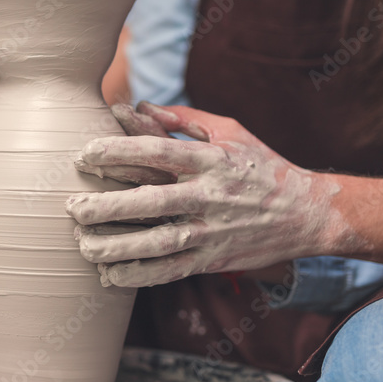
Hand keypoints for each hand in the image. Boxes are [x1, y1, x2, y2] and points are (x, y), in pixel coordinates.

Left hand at [65, 103, 346, 287]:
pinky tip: (110, 275)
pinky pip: (172, 271)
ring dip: (118, 246)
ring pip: (159, 242)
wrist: (309, 213)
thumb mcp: (229, 132)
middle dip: (109, 205)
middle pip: (153, 201)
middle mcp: (210, 196)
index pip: (158, 152)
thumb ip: (182, 120)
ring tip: (83, 245)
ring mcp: (212, 231)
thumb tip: (139, 106)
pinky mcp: (214, 259)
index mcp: (211, 159)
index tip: (85, 153)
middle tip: (72, 206)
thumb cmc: (262, 166)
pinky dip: (140, 275)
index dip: (120, 151)